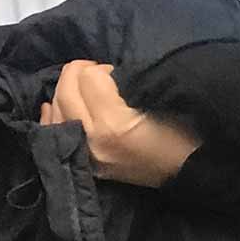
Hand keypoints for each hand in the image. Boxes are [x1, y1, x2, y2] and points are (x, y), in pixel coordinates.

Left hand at [40, 59, 198, 186]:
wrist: (189, 172)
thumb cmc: (184, 132)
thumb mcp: (161, 99)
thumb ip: (128, 83)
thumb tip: (105, 74)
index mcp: (113, 124)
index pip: (90, 78)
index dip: (102, 68)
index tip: (116, 72)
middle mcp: (91, 140)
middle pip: (66, 92)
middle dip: (77, 73)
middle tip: (95, 70)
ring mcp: (84, 155)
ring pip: (55, 109)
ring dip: (65, 90)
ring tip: (82, 86)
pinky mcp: (83, 163)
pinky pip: (51, 133)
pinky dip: (50, 115)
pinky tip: (52, 105)